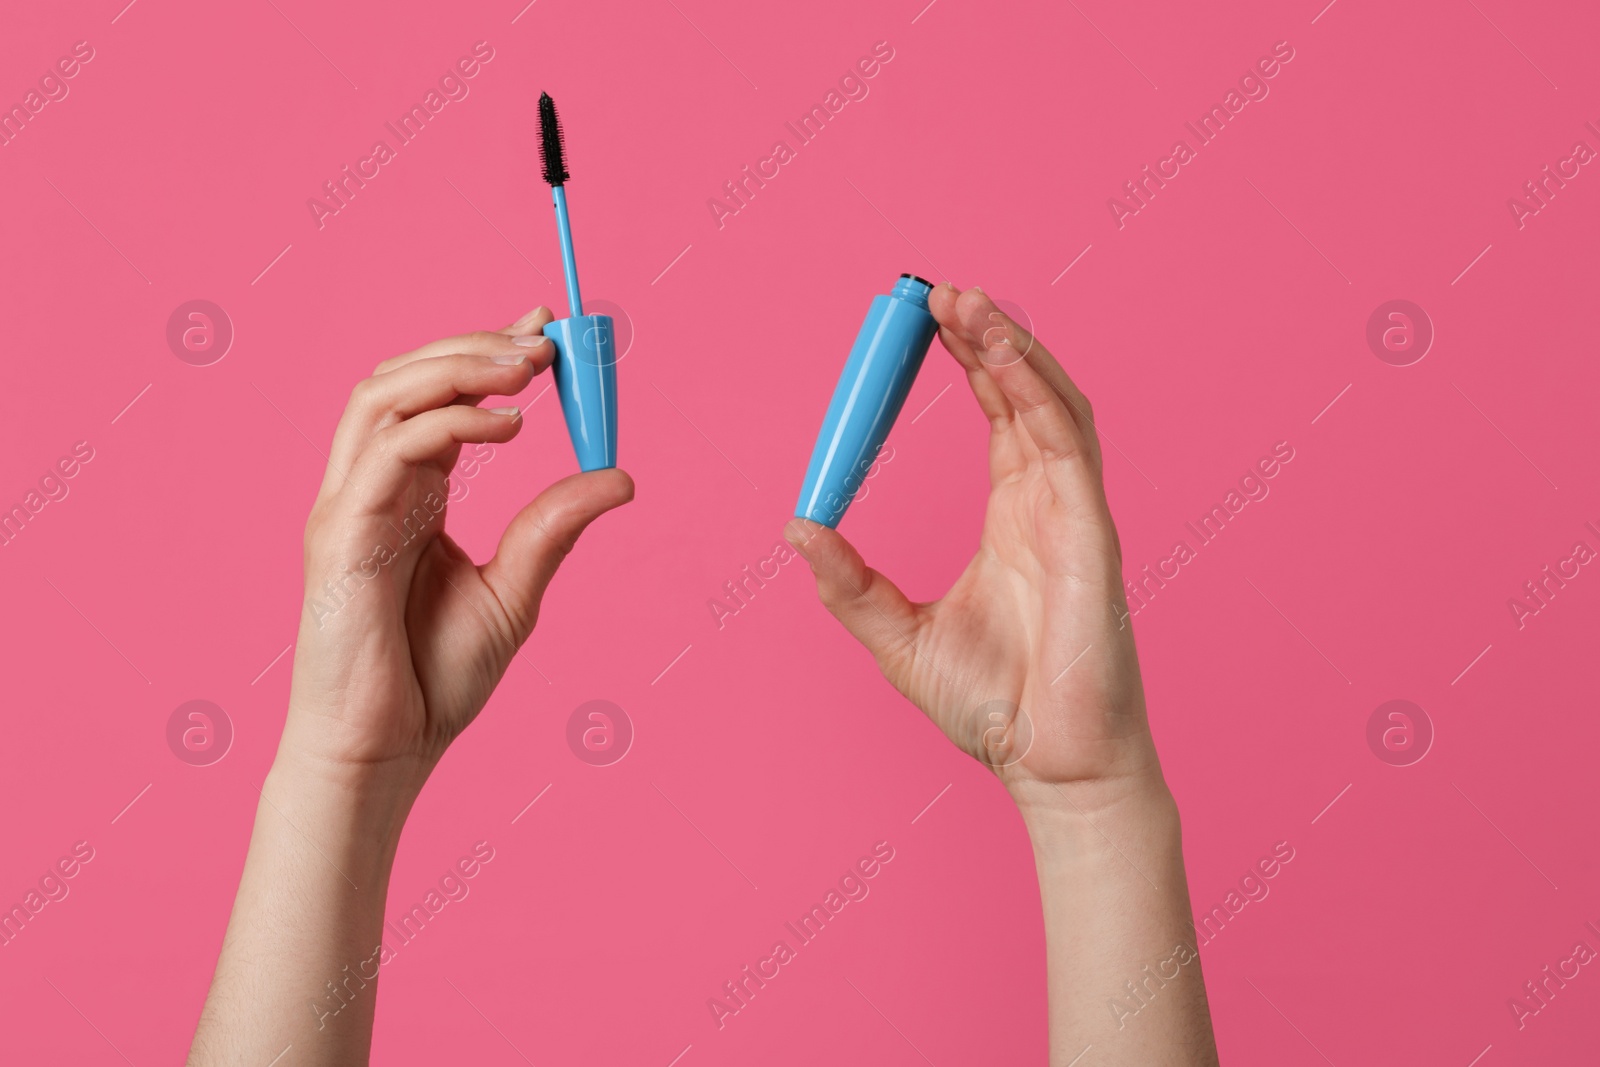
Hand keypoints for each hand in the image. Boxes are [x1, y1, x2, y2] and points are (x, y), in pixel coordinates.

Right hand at [281, 305, 633, 776]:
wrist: (386, 751)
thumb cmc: (432, 681)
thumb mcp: (514, 593)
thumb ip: (554, 530)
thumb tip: (618, 476)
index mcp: (406, 496)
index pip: (437, 399)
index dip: (484, 353)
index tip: (547, 331)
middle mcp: (369, 489)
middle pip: (403, 379)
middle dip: (472, 346)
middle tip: (545, 341)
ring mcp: (348, 507)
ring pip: (382, 395)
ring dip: (456, 367)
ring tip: (526, 368)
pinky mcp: (339, 535)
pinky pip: (387, 451)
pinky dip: (447, 424)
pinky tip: (508, 428)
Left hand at [786, 284, 1158, 808]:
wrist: (1047, 767)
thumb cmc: (991, 707)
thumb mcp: (896, 634)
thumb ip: (849, 582)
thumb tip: (795, 527)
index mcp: (1012, 518)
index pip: (996, 414)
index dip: (968, 360)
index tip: (926, 320)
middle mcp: (1048, 503)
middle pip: (1023, 393)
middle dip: (984, 335)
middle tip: (936, 290)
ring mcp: (1075, 513)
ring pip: (1053, 403)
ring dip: (1012, 346)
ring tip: (965, 299)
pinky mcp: (1091, 532)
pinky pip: (1067, 443)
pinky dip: (1036, 389)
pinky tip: (999, 351)